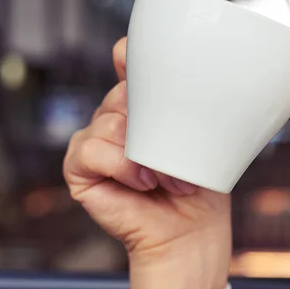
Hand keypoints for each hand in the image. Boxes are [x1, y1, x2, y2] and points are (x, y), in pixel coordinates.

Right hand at [63, 37, 231, 288]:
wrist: (191, 233)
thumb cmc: (200, 187)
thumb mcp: (205, 139)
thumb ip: (196, 109)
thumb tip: (208, 77)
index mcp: (144, 106)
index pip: (127, 64)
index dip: (130, 54)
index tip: (141, 56)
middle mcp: (116, 119)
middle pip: (121, 92)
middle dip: (153, 116)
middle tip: (179, 146)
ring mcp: (96, 142)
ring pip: (108, 120)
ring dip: (145, 151)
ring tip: (171, 178)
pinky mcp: (80, 170)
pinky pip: (91, 150)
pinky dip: (122, 166)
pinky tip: (143, 182)